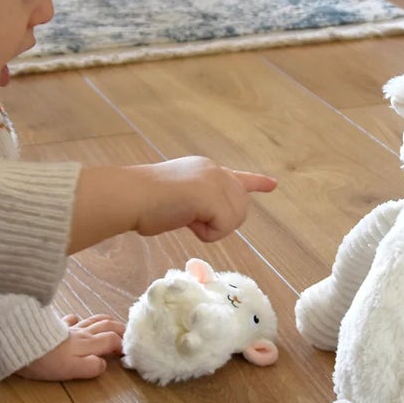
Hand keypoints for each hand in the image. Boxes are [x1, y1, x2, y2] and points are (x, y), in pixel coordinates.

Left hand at [14, 314, 124, 380]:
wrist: (20, 341)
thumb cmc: (46, 360)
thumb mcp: (71, 369)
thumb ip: (90, 368)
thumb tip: (104, 364)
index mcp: (88, 344)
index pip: (111, 340)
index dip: (122, 345)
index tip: (128, 352)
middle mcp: (81, 332)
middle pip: (106, 326)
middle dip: (119, 329)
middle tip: (127, 334)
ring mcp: (68, 327)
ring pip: (92, 319)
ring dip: (105, 321)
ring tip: (112, 324)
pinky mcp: (54, 324)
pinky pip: (71, 319)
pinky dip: (79, 320)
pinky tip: (77, 321)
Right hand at [135, 157, 277, 242]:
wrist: (130, 196)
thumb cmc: (142, 202)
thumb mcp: (178, 198)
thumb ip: (198, 203)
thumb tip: (205, 216)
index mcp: (204, 169)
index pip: (237, 177)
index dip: (256, 183)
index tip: (273, 184)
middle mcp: (214, 171)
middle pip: (239, 208)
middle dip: (220, 222)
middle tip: (189, 218)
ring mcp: (215, 181)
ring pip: (234, 219)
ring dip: (211, 228)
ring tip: (183, 216)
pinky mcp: (214, 196)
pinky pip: (223, 228)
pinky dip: (205, 233)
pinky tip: (186, 220)